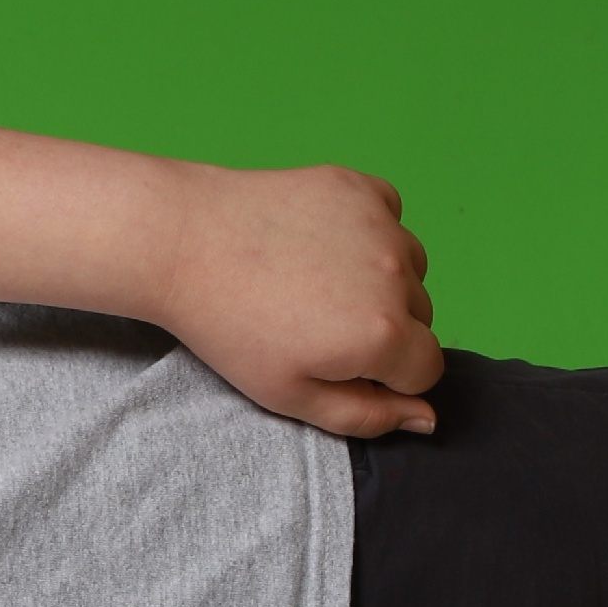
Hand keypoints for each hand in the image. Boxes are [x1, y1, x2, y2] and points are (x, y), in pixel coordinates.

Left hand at [145, 162, 441, 437]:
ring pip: (411, 267)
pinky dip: (367, 232)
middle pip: (420, 318)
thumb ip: (366, 415)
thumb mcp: (289, 394)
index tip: (338, 363)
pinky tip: (317, 243)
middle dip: (383, 328)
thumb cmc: (227, 328)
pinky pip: (390, 217)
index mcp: (383, 335)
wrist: (180, 243)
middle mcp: (397, 276)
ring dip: (381, 280)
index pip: (427, 369)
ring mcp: (382, 224)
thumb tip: (427, 419)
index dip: (388, 377)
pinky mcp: (360, 187)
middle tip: (314, 323)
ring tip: (314, 283)